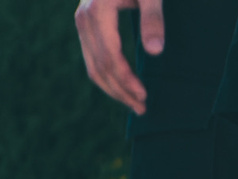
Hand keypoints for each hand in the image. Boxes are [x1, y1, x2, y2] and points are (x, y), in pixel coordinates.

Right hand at [74, 0, 164, 115]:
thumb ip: (153, 18)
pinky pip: (91, 57)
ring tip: (133, 102)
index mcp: (98, 11)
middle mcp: (84, 19)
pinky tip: (121, 84)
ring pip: (91, 66)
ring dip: (112, 88)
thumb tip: (155, 51)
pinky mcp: (85, 23)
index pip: (110, 58)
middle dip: (120, 91)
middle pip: (98, 67)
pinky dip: (105, 75)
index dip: (126, 80)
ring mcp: (81, 22)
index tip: (144, 96)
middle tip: (141, 108)